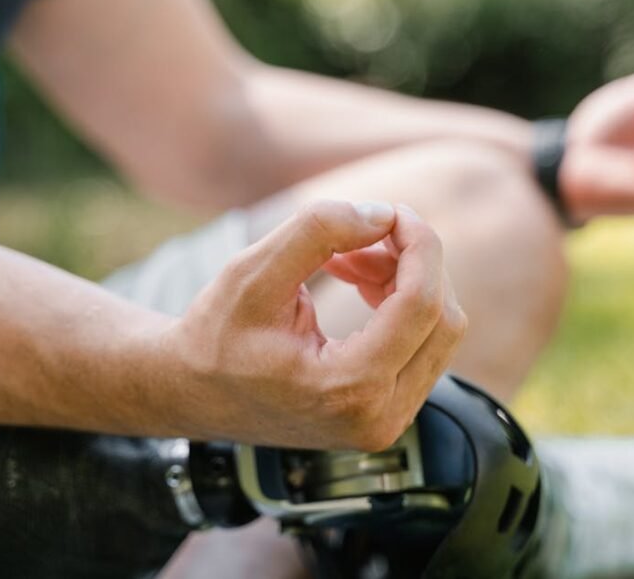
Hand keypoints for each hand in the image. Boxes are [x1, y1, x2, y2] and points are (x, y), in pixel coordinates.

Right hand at [162, 200, 466, 451]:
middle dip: (414, 262)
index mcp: (348, 389)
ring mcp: (387, 423)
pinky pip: (419, 346)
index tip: (395, 210)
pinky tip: (355, 277)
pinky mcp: (387, 413)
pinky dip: (397, 302)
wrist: (191, 393)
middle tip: (366, 229)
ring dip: (404, 280)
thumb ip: (318, 231)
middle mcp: (379, 418)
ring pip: (436, 331)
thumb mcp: (252, 271)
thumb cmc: (215, 335)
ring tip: (345, 255)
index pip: (422, 305)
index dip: (420, 246)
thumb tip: (384, 214)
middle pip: (442, 319)